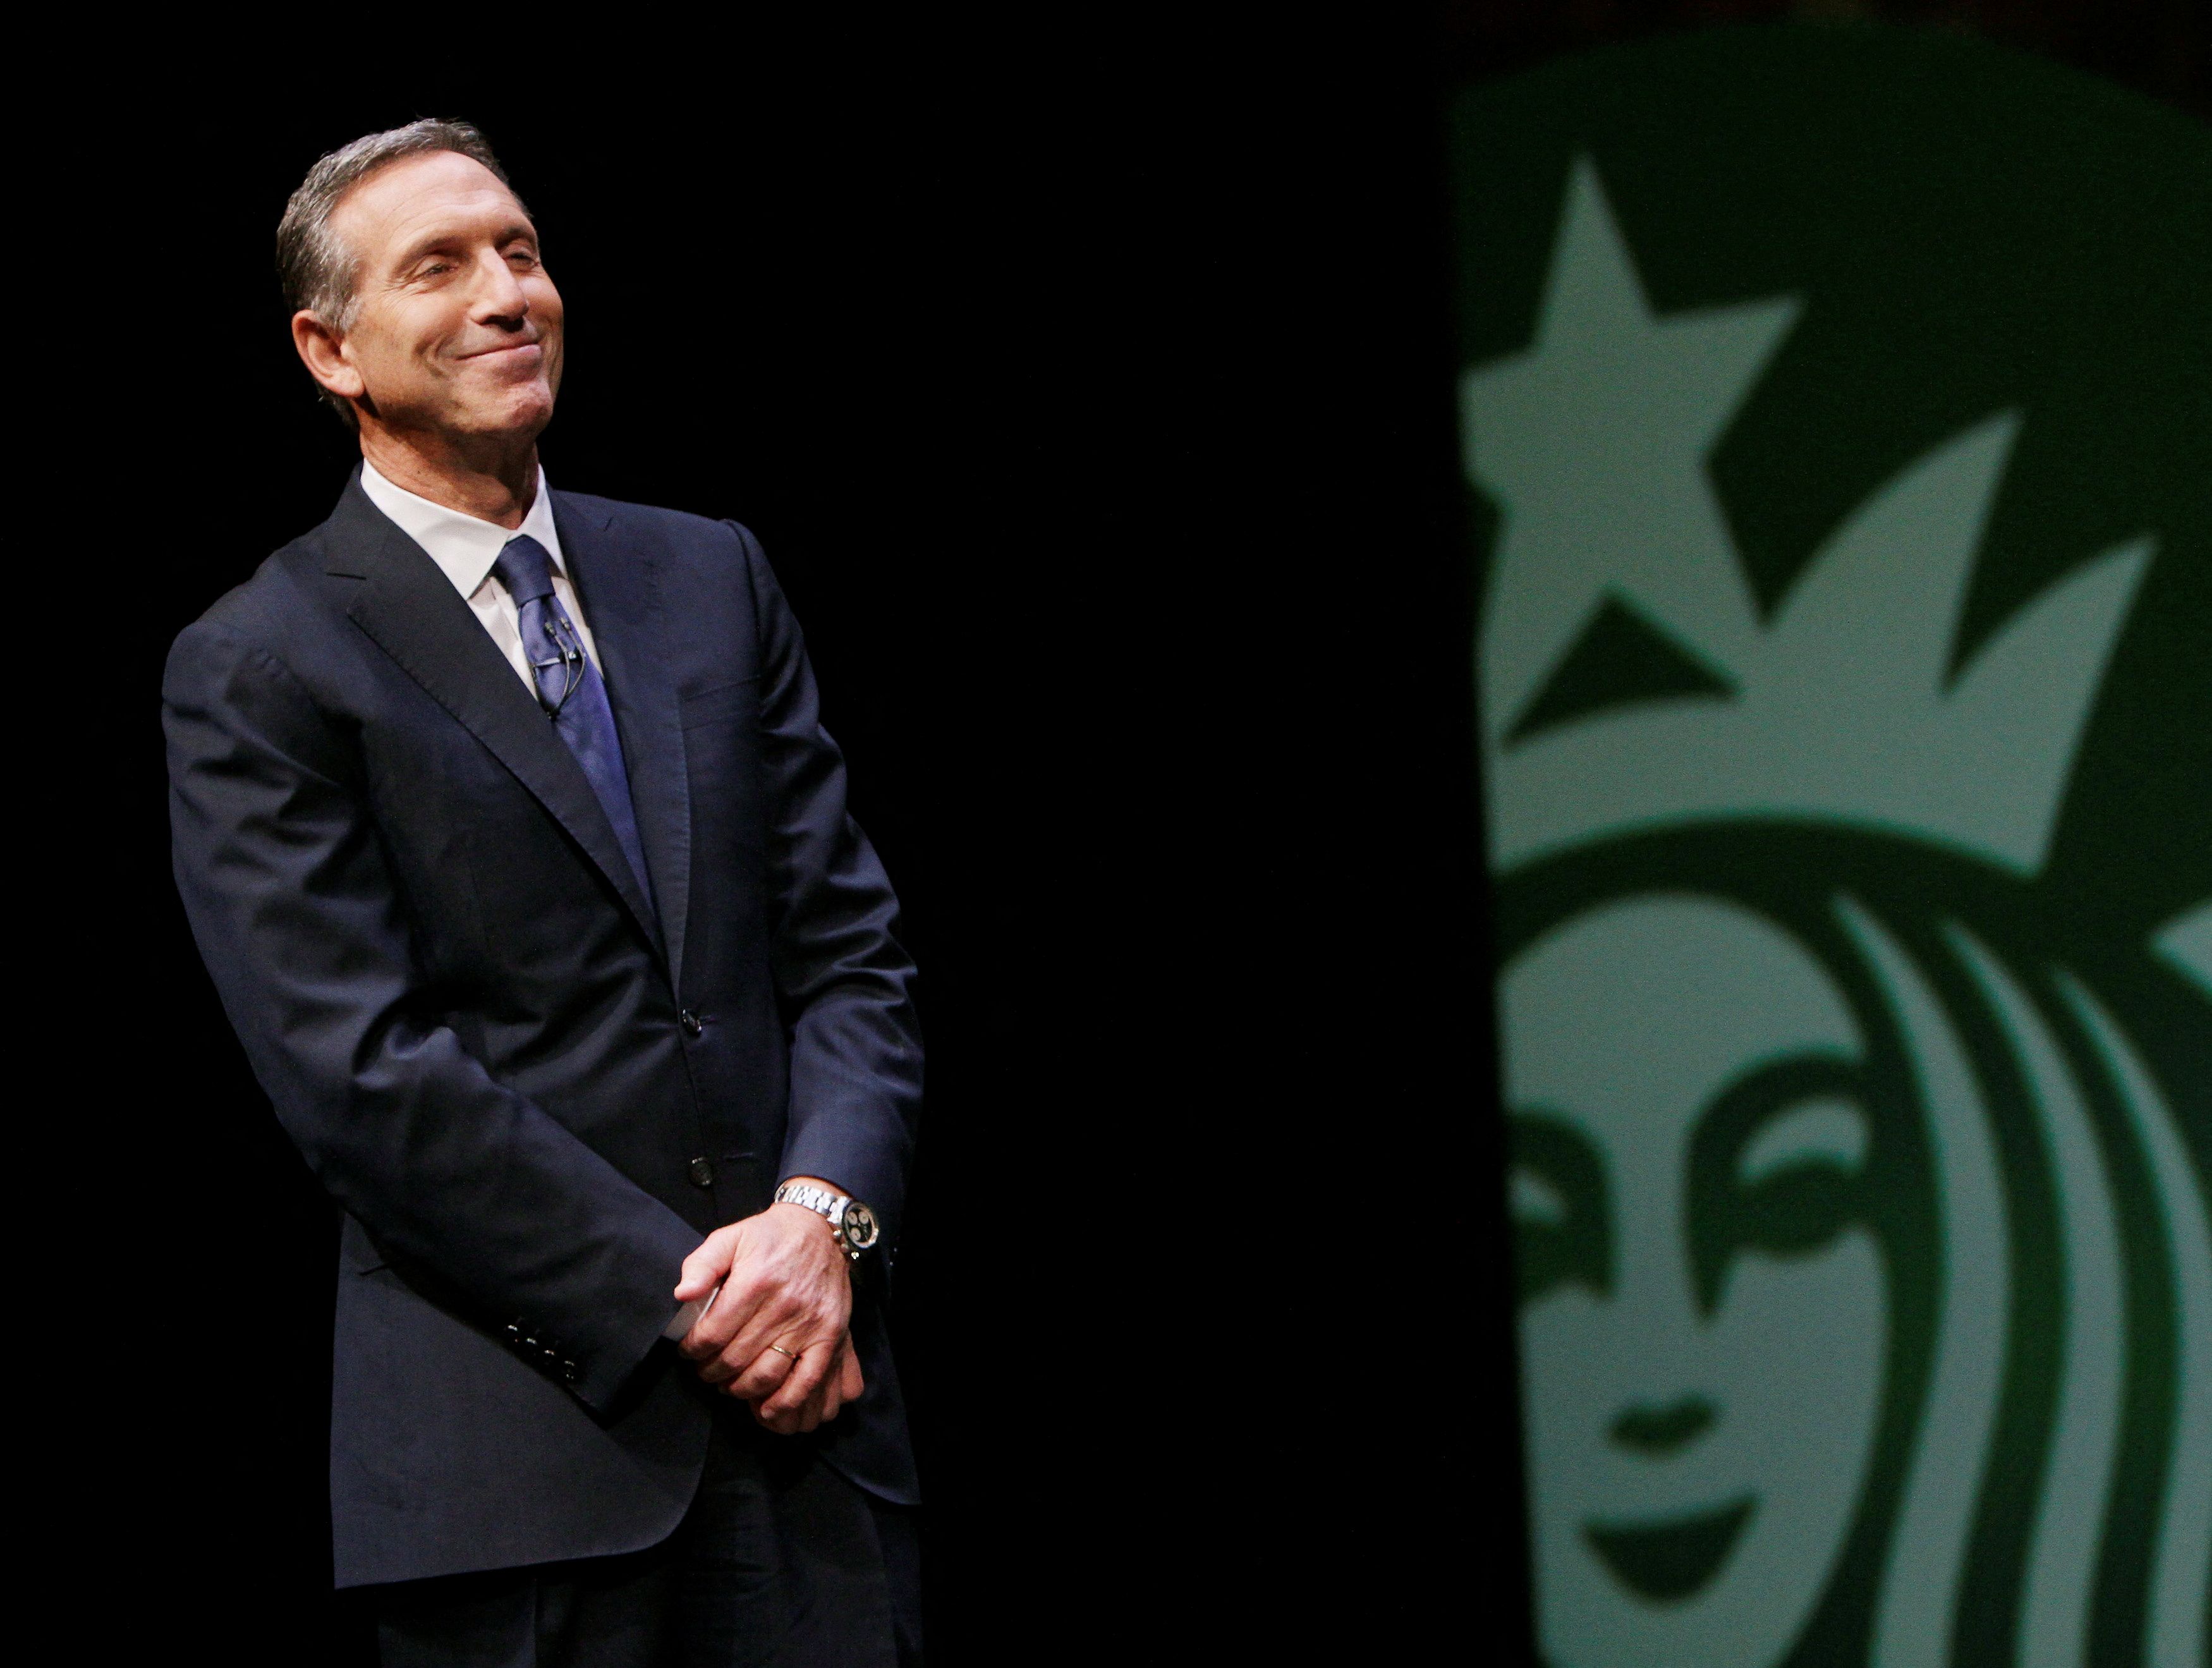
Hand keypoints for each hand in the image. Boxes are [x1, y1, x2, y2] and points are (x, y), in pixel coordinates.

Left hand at [673, 1188, 865, 1433]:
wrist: (821, 1230)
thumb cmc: (770, 1237)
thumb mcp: (730, 1237)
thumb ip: (702, 1264)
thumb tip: (681, 1294)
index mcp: (755, 1281)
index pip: (713, 1333)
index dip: (693, 1349)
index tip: (689, 1351)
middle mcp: (783, 1306)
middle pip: (736, 1359)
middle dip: (712, 1371)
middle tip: (706, 1369)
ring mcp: (810, 1324)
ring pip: (766, 1375)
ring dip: (740, 1389)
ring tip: (729, 1384)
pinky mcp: (831, 1336)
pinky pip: (807, 1380)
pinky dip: (785, 1402)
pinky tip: (766, 1409)